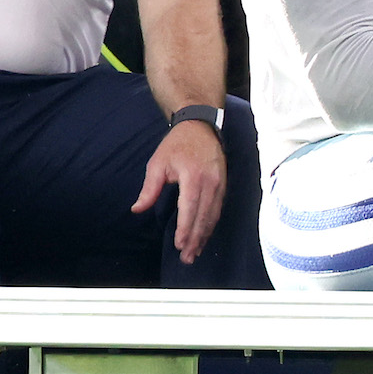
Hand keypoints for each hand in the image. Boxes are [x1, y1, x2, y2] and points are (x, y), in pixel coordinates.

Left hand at [131, 119, 225, 263]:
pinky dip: (211, 223)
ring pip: (213, 214)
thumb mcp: (157, 163)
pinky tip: (205, 234)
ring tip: (195, 252)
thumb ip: (149, 188)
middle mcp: (210, 180)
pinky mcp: (224, 183)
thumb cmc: (177, 145)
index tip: (180, 244)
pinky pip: (218, 207)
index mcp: (193, 175)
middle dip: (196, 238)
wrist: (201, 126)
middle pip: (204, 214)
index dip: (186, 227)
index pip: (190, 206)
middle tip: (187, 257)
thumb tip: (138, 209)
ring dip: (205, 234)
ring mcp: (220, 182)